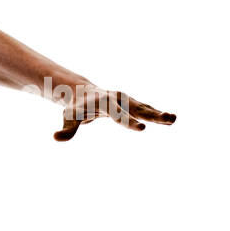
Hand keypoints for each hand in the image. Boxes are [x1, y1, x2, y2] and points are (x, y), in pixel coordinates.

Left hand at [54, 87, 175, 141]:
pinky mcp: (130, 103)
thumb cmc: (74, 108)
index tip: (142, 128)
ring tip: (174, 119)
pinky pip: (145, 109)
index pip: (118, 115)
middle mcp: (118, 99)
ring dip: (159, 114)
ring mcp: (126, 100)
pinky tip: (170, 118)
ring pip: (144, 108)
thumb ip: (66, 130)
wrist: (81, 93)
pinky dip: (156, 113)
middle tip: (168, 119)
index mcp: (104, 103)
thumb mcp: (68, 119)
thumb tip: (55, 137)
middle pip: (137, 109)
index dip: (129, 122)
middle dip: (153, 115)